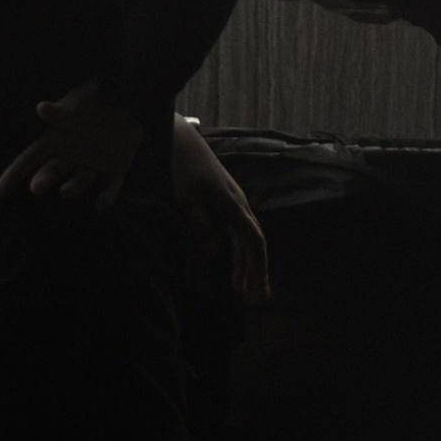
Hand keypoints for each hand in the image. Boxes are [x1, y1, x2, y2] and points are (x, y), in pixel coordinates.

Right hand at [0, 80, 145, 209]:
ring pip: (79, 182)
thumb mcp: (78, 103)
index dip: (13, 175)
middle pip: (51, 173)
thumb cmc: (98, 98)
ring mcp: (93, 163)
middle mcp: (71, 155)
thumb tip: (41, 108)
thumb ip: (61, 112)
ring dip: (72, 188)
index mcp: (56, 140)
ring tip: (64, 191)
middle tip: (36, 187)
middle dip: (43, 181)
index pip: (28, 160)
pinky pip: (111, 186)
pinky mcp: (117, 167)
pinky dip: (107, 195)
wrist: (131, 97)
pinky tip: (101, 203)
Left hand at [172, 116, 271, 307]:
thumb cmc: (183, 168)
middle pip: (254, 244)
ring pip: (246, 241)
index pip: (254, 242)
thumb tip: (216, 252)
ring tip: (242, 291)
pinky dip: (237, 254)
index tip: (259, 291)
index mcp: (234, 206)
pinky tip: (232, 268)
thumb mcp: (185, 198)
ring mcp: (234, 205)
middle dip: (256, 272)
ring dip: (245, 266)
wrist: (181, 141)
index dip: (258, 268)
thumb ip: (200, 225)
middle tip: (256, 299)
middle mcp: (240, 206)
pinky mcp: (225, 204)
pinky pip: (237, 234)